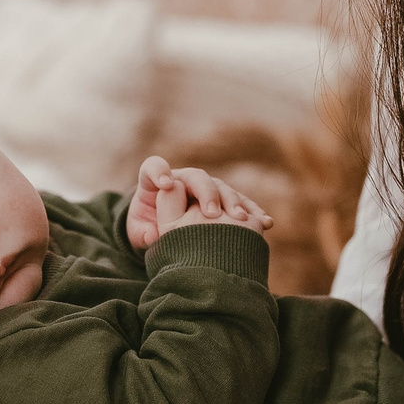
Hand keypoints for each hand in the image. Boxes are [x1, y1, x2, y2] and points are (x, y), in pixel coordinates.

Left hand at [123, 154, 273, 249]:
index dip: (159, 172)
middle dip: (206, 192)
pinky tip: (264, 222)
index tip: (166, 185)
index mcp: (156, 181)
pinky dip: (253, 211)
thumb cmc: (148, 228)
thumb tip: (152, 235)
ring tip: (240, 218)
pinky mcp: (223, 201)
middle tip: (212, 213)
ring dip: (233, 202)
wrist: (164, 231)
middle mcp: (183, 180)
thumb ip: (141, 234)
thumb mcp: (138, 234)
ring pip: (222, 188)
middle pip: (197, 177)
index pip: (155, 167)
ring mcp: (206, 188)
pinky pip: (240, 203)